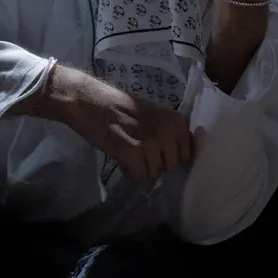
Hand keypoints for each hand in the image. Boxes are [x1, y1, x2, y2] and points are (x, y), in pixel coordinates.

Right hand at [61, 68, 193, 181]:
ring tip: (127, 152)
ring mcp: (152, 142)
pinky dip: (129, 171)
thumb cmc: (121, 108)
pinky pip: (139, 175)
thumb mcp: (155, 116)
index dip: (169, 156)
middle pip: (171, 166)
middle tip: (139, 152)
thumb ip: (168, 133)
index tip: (156, 153)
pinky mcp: (133, 152)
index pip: (186, 154)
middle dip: (156, 164)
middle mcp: (169, 131)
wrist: (91, 102)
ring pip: (154, 173)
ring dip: (141, 168)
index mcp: (177, 121)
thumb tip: (176, 157)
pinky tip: (121, 157)